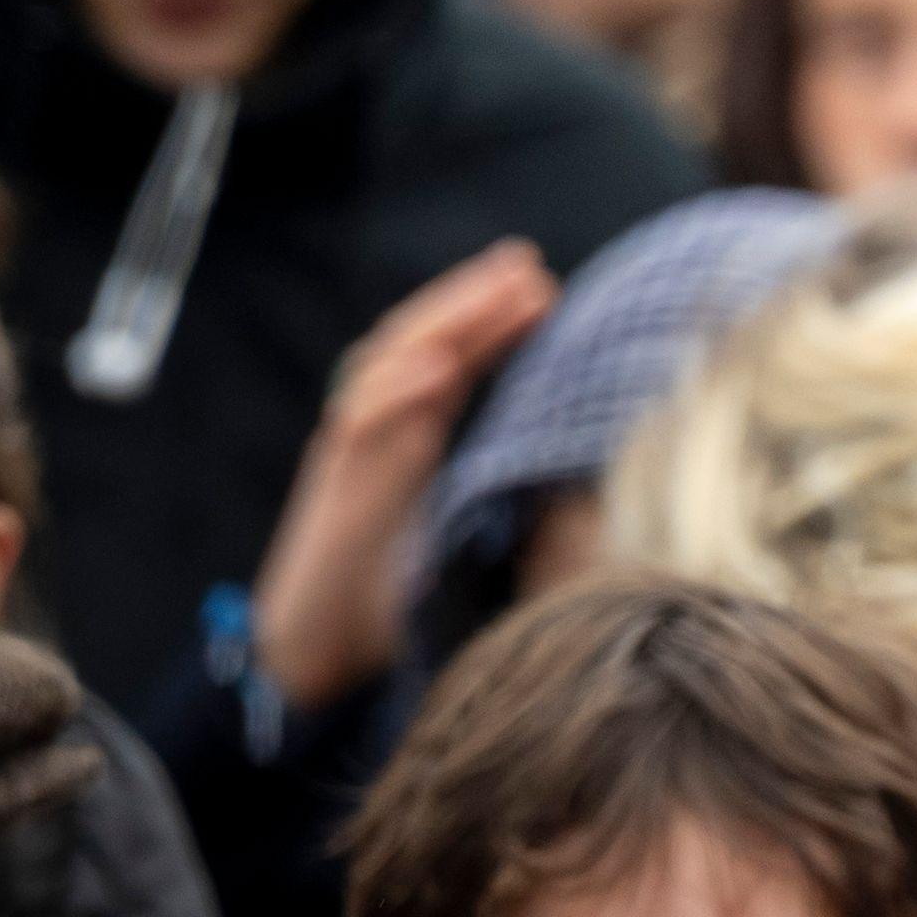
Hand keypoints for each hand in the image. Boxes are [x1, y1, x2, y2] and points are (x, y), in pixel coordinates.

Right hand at [246, 241, 560, 708]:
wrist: (317, 654)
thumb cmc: (394, 603)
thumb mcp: (466, 541)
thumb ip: (511, 508)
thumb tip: (599, 498)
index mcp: (411, 443)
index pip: (452, 363)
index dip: (491, 323)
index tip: (545, 288)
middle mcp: (380, 437)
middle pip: (422, 345)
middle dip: (472, 301)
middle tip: (527, 262)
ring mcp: (355, 458)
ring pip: (391, 367)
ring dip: (445, 323)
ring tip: (498, 289)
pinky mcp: (336, 491)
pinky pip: (359, 427)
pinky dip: (394, 391)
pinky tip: (436, 365)